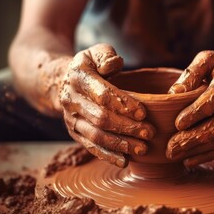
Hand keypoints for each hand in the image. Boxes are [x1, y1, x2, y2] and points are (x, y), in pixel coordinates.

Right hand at [59, 44, 154, 167]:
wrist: (63, 82)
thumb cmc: (89, 66)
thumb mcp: (95, 52)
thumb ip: (106, 55)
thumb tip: (116, 63)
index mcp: (78, 77)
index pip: (102, 94)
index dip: (124, 104)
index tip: (144, 113)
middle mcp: (71, 100)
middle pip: (100, 118)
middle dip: (127, 127)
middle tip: (149, 133)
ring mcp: (71, 118)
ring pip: (96, 136)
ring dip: (120, 144)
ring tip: (142, 149)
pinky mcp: (74, 132)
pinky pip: (90, 147)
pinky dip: (107, 156)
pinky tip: (125, 161)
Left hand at [166, 51, 213, 166]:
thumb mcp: (206, 60)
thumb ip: (190, 73)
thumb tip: (174, 93)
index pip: (213, 99)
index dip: (195, 113)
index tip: (177, 124)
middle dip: (192, 138)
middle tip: (170, 147)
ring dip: (197, 150)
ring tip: (174, 154)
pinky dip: (207, 155)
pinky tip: (189, 160)